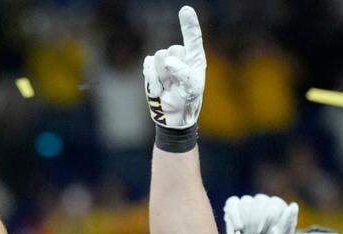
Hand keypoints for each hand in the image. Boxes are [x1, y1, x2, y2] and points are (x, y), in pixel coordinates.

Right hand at [142, 6, 205, 128]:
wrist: (172, 113)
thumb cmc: (188, 99)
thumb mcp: (192, 87)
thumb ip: (183, 71)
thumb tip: (167, 61)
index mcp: (194, 57)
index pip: (192, 37)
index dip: (189, 23)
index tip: (185, 10)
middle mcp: (180, 55)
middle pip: (173, 49)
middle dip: (172, 67)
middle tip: (175, 82)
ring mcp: (164, 61)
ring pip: (159, 57)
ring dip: (161, 75)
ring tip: (167, 86)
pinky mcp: (151, 68)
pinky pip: (148, 65)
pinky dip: (152, 79)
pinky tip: (159, 88)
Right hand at [225, 194, 298, 233]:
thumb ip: (288, 223)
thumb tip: (293, 205)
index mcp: (279, 210)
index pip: (275, 203)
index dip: (269, 218)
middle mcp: (264, 205)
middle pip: (260, 200)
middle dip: (256, 220)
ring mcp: (249, 206)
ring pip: (246, 201)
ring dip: (246, 220)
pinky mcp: (234, 210)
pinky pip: (232, 203)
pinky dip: (234, 214)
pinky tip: (237, 227)